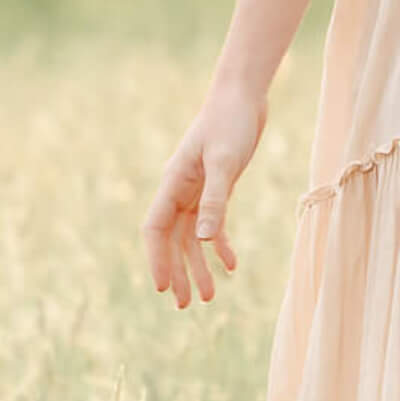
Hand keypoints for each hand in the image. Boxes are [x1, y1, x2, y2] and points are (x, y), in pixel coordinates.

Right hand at [141, 79, 263, 308]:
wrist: (244, 95)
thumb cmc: (231, 122)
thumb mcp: (226, 162)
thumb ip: (216, 200)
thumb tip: (204, 242)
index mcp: (173, 182)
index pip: (155, 228)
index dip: (156, 259)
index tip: (163, 288)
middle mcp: (181, 188)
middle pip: (171, 239)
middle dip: (177, 271)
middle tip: (185, 305)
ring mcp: (198, 188)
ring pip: (192, 236)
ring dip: (199, 265)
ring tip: (209, 296)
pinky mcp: (217, 186)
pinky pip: (213, 223)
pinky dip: (220, 245)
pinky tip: (231, 265)